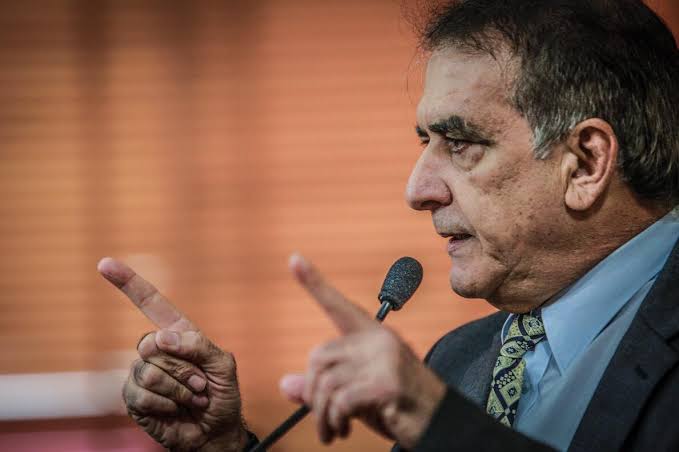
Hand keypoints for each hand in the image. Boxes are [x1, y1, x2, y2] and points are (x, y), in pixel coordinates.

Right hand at [98, 258, 247, 451]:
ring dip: (179, 389)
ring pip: (149, 371)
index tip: (104, 264)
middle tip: (201, 384)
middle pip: (152, 344)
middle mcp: (155, 349)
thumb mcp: (224, 366)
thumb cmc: (222, 395)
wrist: (215, 432)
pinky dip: (167, 404)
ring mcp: (142, 373)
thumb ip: (199, 346)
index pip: (150, 302)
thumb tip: (161, 337)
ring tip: (192, 398)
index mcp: (177, 333)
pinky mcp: (133, 398)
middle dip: (184, 368)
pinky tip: (176, 410)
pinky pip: (142, 395)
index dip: (128, 283)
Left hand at [279, 255, 445, 447]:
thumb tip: (285, 384)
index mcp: (373, 335)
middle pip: (319, 357)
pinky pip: (340, 401)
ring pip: (326, 383)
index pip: (338, 305)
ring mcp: (384, 360)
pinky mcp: (386, 384)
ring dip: (323, 415)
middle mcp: (378, 340)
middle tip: (324, 420)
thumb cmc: (398, 407)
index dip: (313, 283)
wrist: (441, 424)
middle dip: (313, 393)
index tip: (293, 259)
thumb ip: (324, 386)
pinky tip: (344, 429)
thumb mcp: (357, 393)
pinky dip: (335, 421)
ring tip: (334, 430)